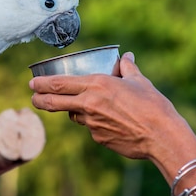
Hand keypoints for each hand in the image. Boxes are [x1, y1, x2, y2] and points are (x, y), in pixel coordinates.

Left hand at [30, 52, 195, 170]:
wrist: (162, 136)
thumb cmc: (153, 106)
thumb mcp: (140, 82)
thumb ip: (128, 68)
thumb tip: (126, 56)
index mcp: (97, 85)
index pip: (60, 84)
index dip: (43, 84)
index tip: (32, 83)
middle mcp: (90, 104)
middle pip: (55, 102)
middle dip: (40, 99)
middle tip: (33, 97)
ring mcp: (92, 124)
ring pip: (75, 116)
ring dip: (75, 111)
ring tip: (88, 106)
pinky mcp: (99, 139)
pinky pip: (92, 128)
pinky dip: (96, 123)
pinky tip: (112, 122)